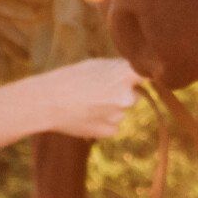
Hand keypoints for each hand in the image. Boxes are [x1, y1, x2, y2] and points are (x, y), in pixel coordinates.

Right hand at [29, 58, 144, 139]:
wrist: (47, 101)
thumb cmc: (69, 78)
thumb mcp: (95, 65)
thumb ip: (118, 70)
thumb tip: (134, 74)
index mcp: (124, 76)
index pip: (150, 76)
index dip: (147, 77)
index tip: (144, 78)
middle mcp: (126, 97)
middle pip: (133, 96)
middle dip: (120, 94)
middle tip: (97, 91)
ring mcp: (119, 116)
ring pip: (119, 112)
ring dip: (108, 109)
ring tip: (85, 102)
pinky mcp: (110, 131)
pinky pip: (112, 125)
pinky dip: (101, 122)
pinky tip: (84, 115)